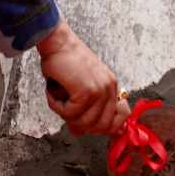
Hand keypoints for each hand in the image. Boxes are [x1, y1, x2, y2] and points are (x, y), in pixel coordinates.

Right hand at [38, 21, 127, 136]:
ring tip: (58, 97)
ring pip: (84, 122)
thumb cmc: (64, 61)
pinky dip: (57, 106)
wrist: (57, 42)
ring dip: (65, 114)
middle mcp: (109, 88)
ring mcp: (100, 90)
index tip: (85, 124)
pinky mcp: (86, 91)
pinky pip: (70, 113)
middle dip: (80, 124)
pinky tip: (53, 92)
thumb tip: (79, 132)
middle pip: (101, 126)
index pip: (120, 118)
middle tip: (65, 110)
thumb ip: (85, 108)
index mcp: (111, 86)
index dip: (102, 127)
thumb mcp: (81, 85)